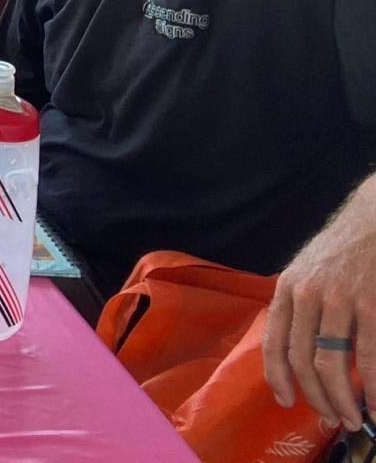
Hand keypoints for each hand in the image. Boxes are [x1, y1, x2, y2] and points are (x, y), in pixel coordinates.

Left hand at [262, 183, 375, 431]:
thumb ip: (298, 307)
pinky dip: (374, 387)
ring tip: (353, 419)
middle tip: (332, 418)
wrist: (372, 219)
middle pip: (302, 359)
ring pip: (331, 363)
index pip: (274, 341)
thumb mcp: (306, 272)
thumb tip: (295, 351)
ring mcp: (340, 300)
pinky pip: (369, 356)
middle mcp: (307, 295)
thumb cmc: (341, 251)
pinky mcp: (372, 305)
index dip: (277, 376)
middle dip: (317, 396)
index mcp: (287, 289)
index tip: (286, 401)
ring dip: (342, 398)